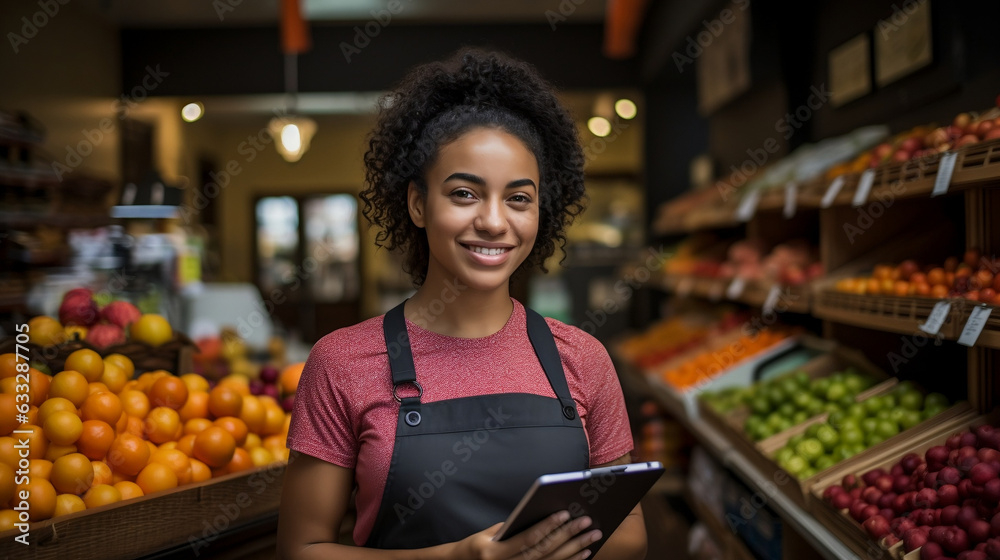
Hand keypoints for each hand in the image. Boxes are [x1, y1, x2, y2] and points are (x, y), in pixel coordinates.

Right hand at [452, 511, 601, 559]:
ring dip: (574, 550)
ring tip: (591, 536)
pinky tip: (582, 554)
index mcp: (496, 552)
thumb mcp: (489, 533)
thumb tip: (544, 516)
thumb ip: (515, 527)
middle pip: (544, 552)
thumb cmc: (479, 545)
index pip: (528, 538)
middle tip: (587, 522)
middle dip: (568, 536)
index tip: (566, 513)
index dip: (548, 526)